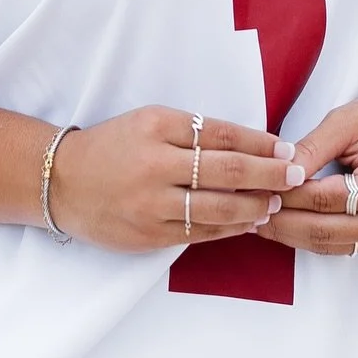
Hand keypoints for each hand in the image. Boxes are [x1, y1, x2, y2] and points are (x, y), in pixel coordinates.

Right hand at [48, 107, 304, 252]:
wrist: (61, 182)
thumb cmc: (113, 147)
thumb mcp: (148, 123)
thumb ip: (192, 132)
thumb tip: (249, 146)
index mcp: (156, 127)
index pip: (221, 134)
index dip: (260, 143)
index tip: (285, 148)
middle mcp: (155, 164)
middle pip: (228, 170)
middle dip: (270, 174)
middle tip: (296, 176)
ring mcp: (152, 203)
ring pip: (219, 207)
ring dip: (256, 206)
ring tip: (276, 202)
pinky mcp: (149, 234)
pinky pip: (200, 233)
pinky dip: (230, 229)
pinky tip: (249, 223)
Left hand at [255, 93, 357, 256]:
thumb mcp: (346, 121)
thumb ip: (311, 148)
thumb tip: (277, 171)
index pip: (323, 199)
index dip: (286, 196)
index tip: (254, 188)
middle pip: (324, 230)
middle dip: (282, 222)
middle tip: (248, 210)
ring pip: (330, 245)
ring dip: (292, 235)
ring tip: (259, 221)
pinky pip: (341, 246)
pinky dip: (310, 237)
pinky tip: (285, 226)